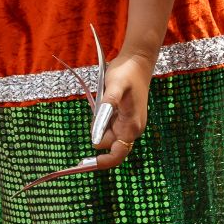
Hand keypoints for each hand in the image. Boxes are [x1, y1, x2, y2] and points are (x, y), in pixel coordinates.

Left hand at [91, 51, 155, 170]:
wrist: (138, 61)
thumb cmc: (126, 73)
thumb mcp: (114, 87)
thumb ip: (106, 109)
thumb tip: (96, 135)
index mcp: (132, 126)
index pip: (117, 154)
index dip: (102, 162)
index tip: (85, 163)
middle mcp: (133, 129)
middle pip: (109, 143)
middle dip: (99, 132)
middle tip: (99, 107)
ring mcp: (130, 124)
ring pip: (108, 133)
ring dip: (101, 123)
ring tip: (105, 100)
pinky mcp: (126, 118)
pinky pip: (110, 125)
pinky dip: (103, 119)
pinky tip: (106, 101)